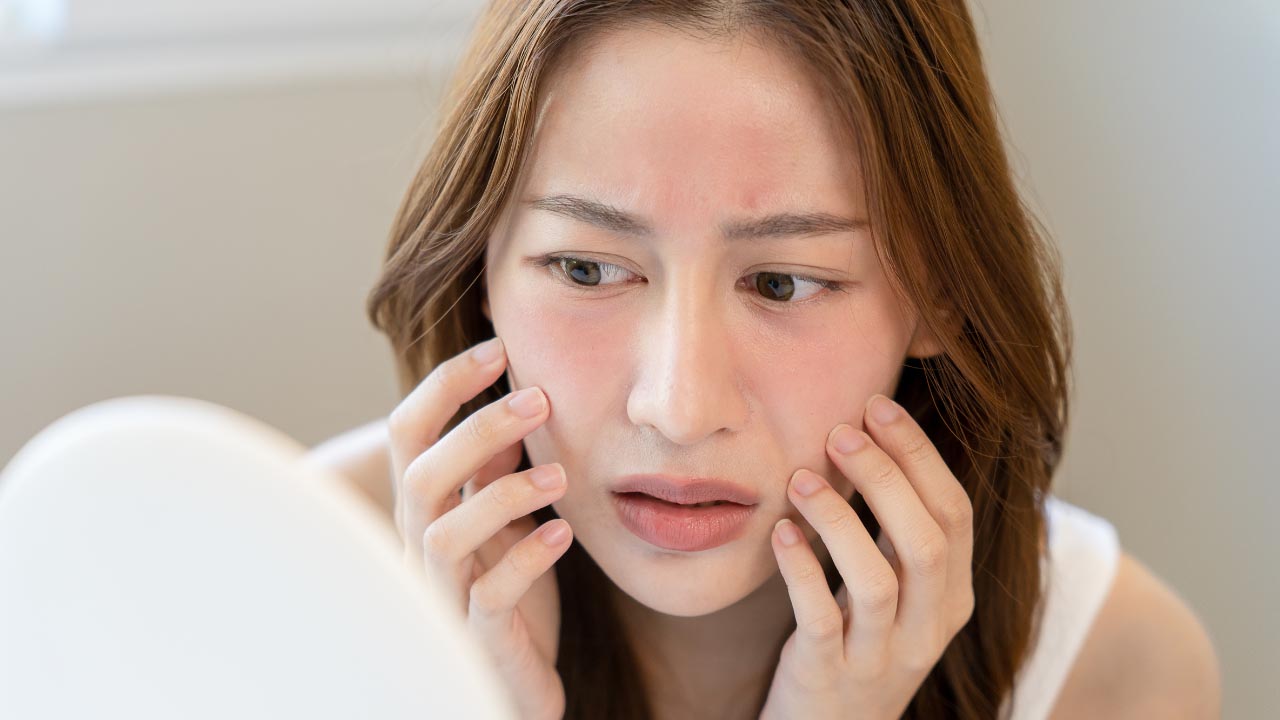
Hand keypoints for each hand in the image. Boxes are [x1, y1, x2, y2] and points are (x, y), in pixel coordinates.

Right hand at [389, 336, 570, 719]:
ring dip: (502, 495)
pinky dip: (527, 560)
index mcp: (427, 509)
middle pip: (420, 475)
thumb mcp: (506, 521)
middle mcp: (422, 548)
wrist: (516, 683)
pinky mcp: (478, 638)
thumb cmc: (509, 597)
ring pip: (445, 535)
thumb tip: (513, 401)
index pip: (408, 433)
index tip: (498, 348)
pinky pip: (489, 597)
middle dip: (476, 430)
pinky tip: (564, 532)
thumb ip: (498, 470)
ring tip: (560, 475)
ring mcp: (444, 595)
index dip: (444, 386)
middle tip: (539, 399)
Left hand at [759, 394, 974, 719]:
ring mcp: (880, 659)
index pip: (955, 514)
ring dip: (840, 518)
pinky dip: (802, 570)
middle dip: (887, 474)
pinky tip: (779, 533)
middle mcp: (928, 630)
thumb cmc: (856, 645)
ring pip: (878, 580)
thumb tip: (871, 433)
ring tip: (801, 478)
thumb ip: (894, 532)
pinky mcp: (828, 679)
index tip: (878, 406)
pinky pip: (820, 619)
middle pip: (926, 540)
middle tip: (840, 429)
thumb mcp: (893, 594)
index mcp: (952, 599)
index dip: (920, 454)